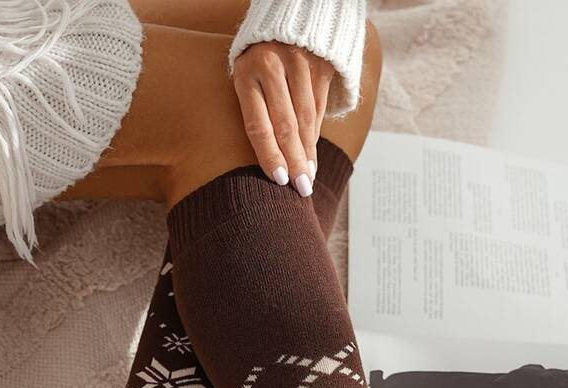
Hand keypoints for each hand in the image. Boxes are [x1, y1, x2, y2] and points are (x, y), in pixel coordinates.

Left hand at [232, 40, 334, 195]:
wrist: (285, 18)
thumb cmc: (258, 61)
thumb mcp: (246, 78)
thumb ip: (255, 111)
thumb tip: (271, 163)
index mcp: (246, 72)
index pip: (258, 124)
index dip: (270, 155)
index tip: (280, 181)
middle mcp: (272, 65)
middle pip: (286, 126)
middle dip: (294, 162)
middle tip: (302, 189)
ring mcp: (300, 62)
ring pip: (306, 120)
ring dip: (308, 153)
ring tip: (309, 177)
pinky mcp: (321, 63)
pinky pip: (319, 108)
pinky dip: (316, 134)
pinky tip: (313, 154)